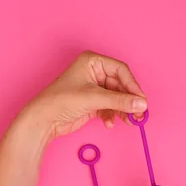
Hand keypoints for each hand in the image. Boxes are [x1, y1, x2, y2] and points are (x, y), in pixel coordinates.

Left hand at [20, 51, 146, 138]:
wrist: (44, 120)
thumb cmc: (61, 101)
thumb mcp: (94, 98)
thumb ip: (120, 101)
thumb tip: (142, 104)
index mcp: (93, 62)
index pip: (121, 71)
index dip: (133, 86)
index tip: (141, 100)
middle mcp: (95, 72)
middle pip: (122, 85)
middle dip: (130, 101)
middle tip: (140, 115)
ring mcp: (95, 88)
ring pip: (118, 98)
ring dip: (124, 110)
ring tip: (130, 121)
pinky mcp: (94, 102)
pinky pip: (112, 107)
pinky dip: (114, 115)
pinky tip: (109, 123)